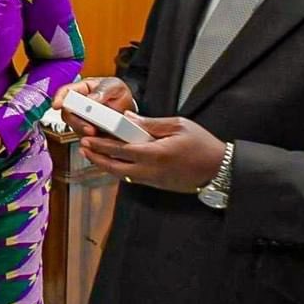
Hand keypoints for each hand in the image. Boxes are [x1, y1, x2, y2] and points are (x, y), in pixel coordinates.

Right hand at [52, 77, 134, 134]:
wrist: (128, 110)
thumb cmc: (118, 93)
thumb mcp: (115, 86)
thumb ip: (104, 90)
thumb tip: (92, 98)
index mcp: (82, 90)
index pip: (65, 92)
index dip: (58, 98)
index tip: (57, 105)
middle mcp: (78, 105)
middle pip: (67, 114)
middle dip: (76, 122)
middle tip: (89, 128)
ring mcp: (82, 120)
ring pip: (74, 127)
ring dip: (84, 132)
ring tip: (97, 133)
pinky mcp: (87, 133)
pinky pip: (84, 138)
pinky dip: (91, 140)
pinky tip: (101, 138)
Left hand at [78, 113, 226, 192]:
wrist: (219, 170)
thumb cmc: (202, 145)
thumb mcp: (178, 125)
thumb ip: (150, 123)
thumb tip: (127, 118)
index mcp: (156, 153)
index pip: (121, 150)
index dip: (102, 145)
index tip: (88, 139)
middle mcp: (151, 170)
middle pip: (115, 167)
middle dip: (97, 157)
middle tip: (84, 147)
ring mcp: (153, 180)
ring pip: (122, 175)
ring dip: (105, 165)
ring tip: (92, 154)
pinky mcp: (156, 184)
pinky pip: (132, 177)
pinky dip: (119, 170)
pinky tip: (112, 162)